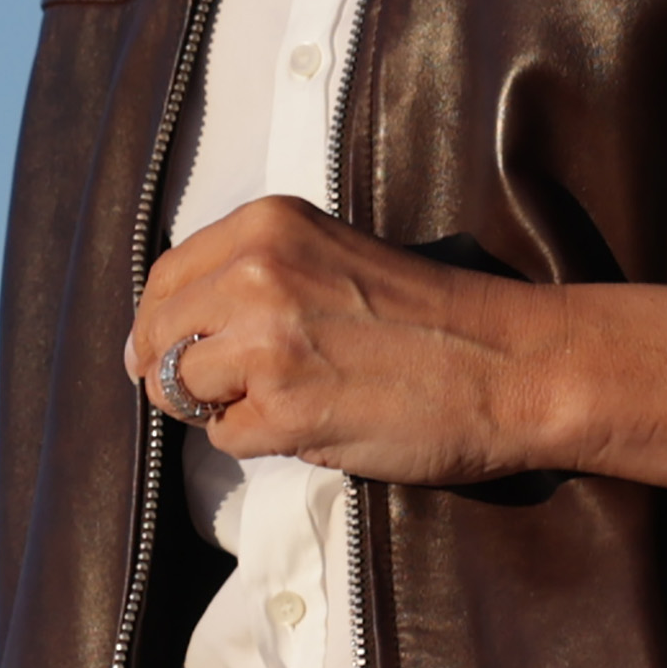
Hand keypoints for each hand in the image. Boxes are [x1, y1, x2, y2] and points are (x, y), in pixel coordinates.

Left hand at [126, 198, 564, 489]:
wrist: (510, 364)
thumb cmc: (431, 316)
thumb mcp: (328, 257)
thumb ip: (253, 275)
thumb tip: (164, 334)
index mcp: (267, 224)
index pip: (165, 277)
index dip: (162, 324)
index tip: (178, 351)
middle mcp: (256, 272)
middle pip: (156, 336)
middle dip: (177, 372)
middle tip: (223, 393)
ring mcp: (266, 342)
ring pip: (180, 389)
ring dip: (220, 407)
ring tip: (283, 401)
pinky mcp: (284, 410)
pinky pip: (226, 439)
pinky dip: (260, 443)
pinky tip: (315, 423)